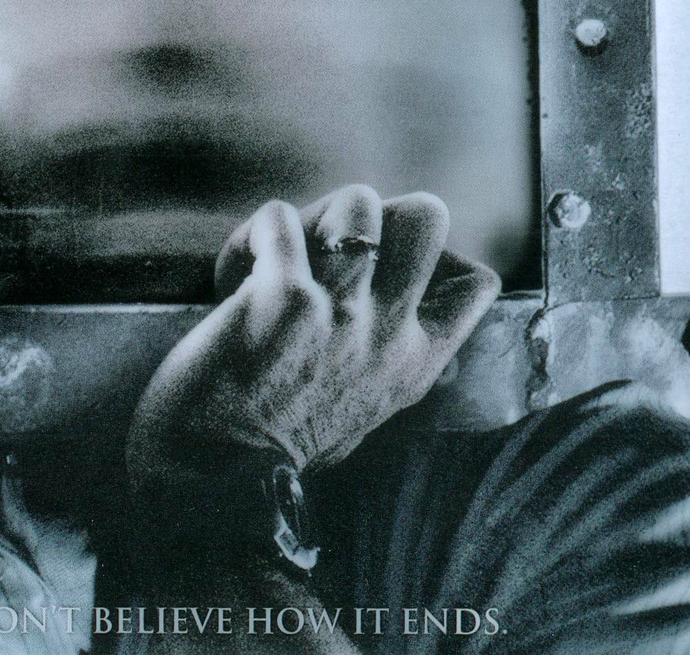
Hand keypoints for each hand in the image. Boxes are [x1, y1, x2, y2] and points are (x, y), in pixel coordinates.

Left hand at [127, 185, 498, 484]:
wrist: (212, 487)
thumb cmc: (275, 450)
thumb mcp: (364, 411)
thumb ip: (388, 361)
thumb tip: (409, 313)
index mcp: (414, 363)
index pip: (476, 282)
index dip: (436, 252)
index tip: (387, 267)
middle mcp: (388, 333)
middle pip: (426, 216)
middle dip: (378, 212)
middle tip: (331, 249)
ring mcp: (340, 313)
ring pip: (358, 202)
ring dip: (311, 217)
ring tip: (278, 258)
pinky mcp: (284, 297)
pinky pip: (280, 218)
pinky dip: (254, 233)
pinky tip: (237, 271)